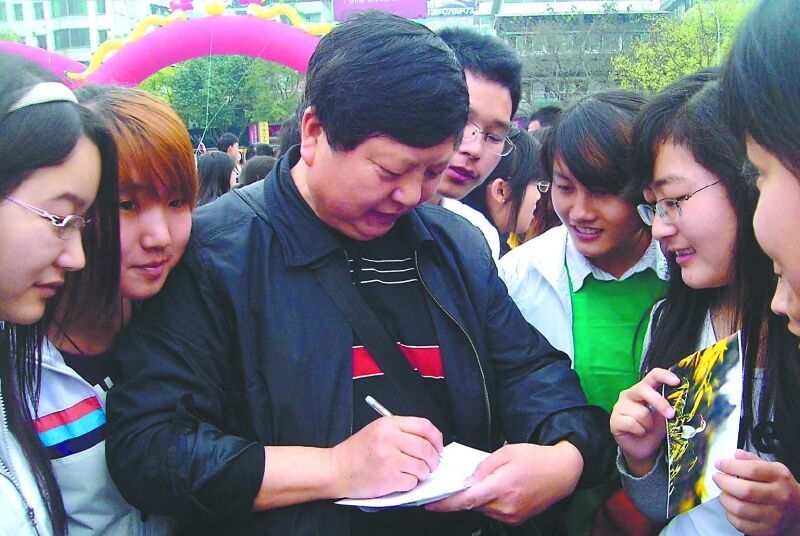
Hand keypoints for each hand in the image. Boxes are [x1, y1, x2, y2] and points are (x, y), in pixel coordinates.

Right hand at [330, 416, 442, 499]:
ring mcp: (390, 459)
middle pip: (427, 449)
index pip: (425, 426)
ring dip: (422, 473)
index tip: (437, 447)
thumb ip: (402, 431)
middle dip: (433, 460)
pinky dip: (410, 483)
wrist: (337, 469)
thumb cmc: (358, 451)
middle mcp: (390, 439)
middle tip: (430, 464)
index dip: (436, 438)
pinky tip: (399, 479)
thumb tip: (430, 442)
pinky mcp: (389, 478)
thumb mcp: (378, 429)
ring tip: (411, 472)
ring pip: (423, 467)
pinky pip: (412, 482)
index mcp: (389, 424)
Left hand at [426, 441, 582, 524]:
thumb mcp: (506, 452)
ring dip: (477, 498)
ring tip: (482, 482)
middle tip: (453, 484)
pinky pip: (494, 512)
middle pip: (473, 505)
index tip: (430, 504)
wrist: (562, 472)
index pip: (466, 500)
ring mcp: (511, 515)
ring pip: (483, 509)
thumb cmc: (535, 458)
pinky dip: (488, 502)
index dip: (445, 504)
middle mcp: (505, 506)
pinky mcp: (516, 519)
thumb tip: (466, 480)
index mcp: (501, 487)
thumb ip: (483, 467)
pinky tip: (493, 489)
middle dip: (461, 496)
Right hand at [610, 368, 678, 476]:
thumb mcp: (665, 419)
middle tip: (671, 415)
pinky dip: (640, 431)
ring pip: (641, 412)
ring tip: (647, 429)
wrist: (643, 450)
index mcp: (643, 390)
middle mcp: (629, 394)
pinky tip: (638, 433)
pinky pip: (632, 423)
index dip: (664, 376)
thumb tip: (676, 403)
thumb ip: (667, 408)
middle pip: (644, 389)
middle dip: (659, 402)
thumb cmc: (654, 431)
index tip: (676, 381)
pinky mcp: (614, 420)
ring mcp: (620, 406)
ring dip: (649, 424)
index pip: (652, 376)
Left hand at [713, 450, 799, 535]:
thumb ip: (752, 460)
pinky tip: (730, 507)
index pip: (752, 470)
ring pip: (740, 509)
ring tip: (724, 493)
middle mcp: (779, 496)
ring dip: (725, 499)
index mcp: (779, 477)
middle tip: (717, 478)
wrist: (797, 510)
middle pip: (745, 490)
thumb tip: (736, 454)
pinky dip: (730, 515)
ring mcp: (774, 515)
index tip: (719, 464)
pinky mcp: (767, 530)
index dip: (730, 466)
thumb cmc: (780, 487)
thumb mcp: (772, 469)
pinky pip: (741, 524)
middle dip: (724, 482)